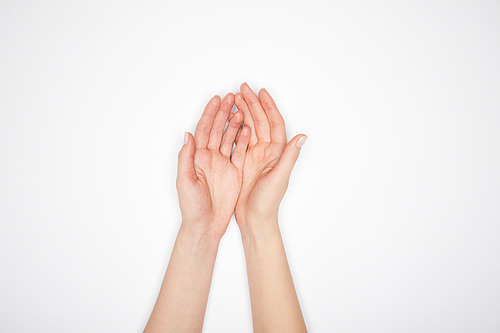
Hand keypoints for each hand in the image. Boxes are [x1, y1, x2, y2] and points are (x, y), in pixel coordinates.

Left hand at [176, 93, 250, 239]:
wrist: (205, 226)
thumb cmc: (191, 206)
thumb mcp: (185, 181)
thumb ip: (186, 158)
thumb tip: (187, 134)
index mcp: (197, 158)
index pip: (202, 130)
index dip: (209, 114)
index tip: (216, 100)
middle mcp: (209, 158)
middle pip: (216, 130)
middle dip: (224, 113)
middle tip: (232, 97)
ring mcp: (222, 164)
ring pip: (229, 138)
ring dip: (235, 123)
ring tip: (242, 109)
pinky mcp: (234, 172)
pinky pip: (239, 153)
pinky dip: (244, 140)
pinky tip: (248, 129)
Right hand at [234, 83, 306, 233]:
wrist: (254, 219)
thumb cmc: (268, 202)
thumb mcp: (279, 179)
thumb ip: (289, 157)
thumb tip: (302, 137)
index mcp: (277, 153)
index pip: (274, 123)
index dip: (268, 106)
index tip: (261, 92)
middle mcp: (267, 151)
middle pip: (260, 121)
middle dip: (252, 103)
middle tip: (243, 87)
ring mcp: (254, 156)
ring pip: (249, 127)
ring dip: (243, 112)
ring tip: (235, 97)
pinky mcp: (243, 162)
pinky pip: (238, 140)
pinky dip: (234, 127)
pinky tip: (228, 117)